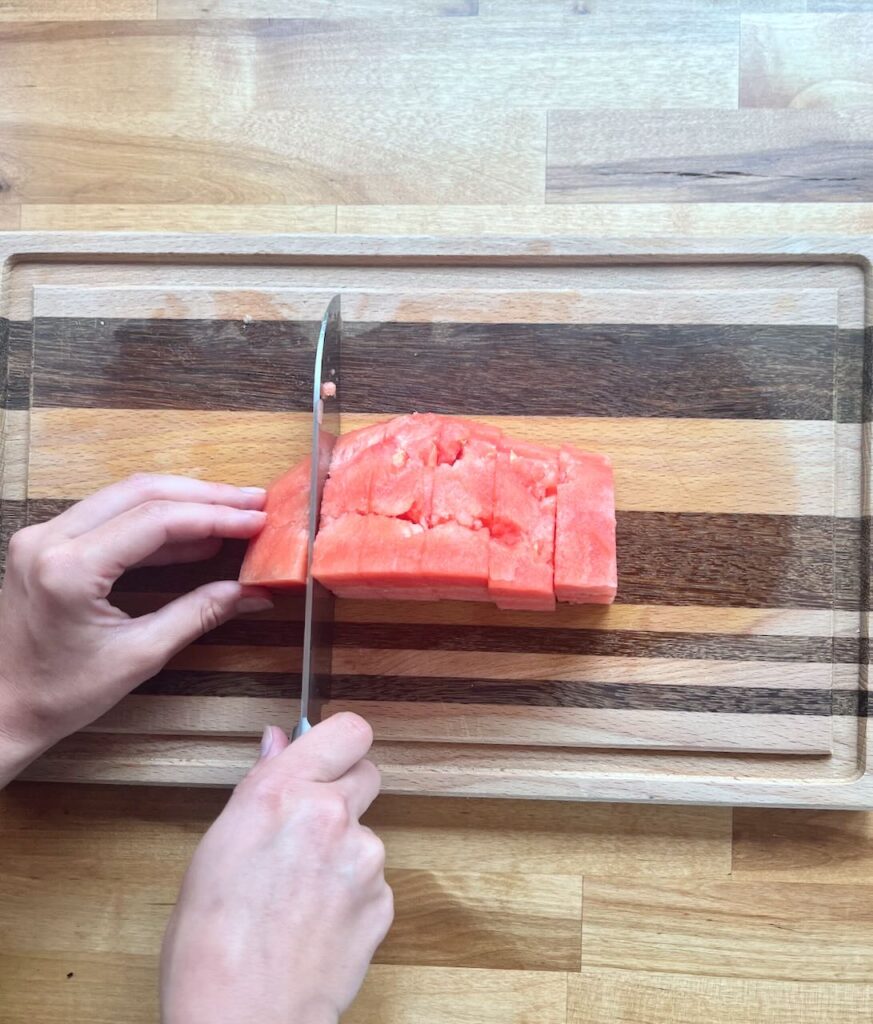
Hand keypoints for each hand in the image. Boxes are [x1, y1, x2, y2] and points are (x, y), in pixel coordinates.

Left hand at [0, 474, 271, 782]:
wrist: (0, 710)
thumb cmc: (58, 694)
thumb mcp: (139, 656)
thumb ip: (198, 614)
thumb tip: (252, 594)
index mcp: (69, 569)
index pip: (156, 520)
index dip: (215, 516)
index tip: (257, 519)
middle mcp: (50, 539)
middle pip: (142, 492)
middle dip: (205, 496)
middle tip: (254, 502)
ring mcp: (44, 536)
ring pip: (126, 496)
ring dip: (183, 501)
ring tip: (233, 511)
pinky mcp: (47, 543)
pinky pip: (110, 515)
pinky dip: (155, 519)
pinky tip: (193, 533)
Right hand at [160, 713, 392, 1023]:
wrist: (243, 1017)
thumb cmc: (210, 940)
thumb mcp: (218, 846)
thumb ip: (261, 785)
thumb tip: (278, 741)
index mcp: (281, 792)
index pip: (347, 730)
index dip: (340, 744)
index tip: (329, 758)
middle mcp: (329, 813)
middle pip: (367, 773)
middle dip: (345, 792)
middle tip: (311, 828)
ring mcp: (363, 857)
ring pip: (366, 832)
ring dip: (344, 851)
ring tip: (300, 895)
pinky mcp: (383, 899)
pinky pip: (373, 880)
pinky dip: (353, 894)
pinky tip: (317, 922)